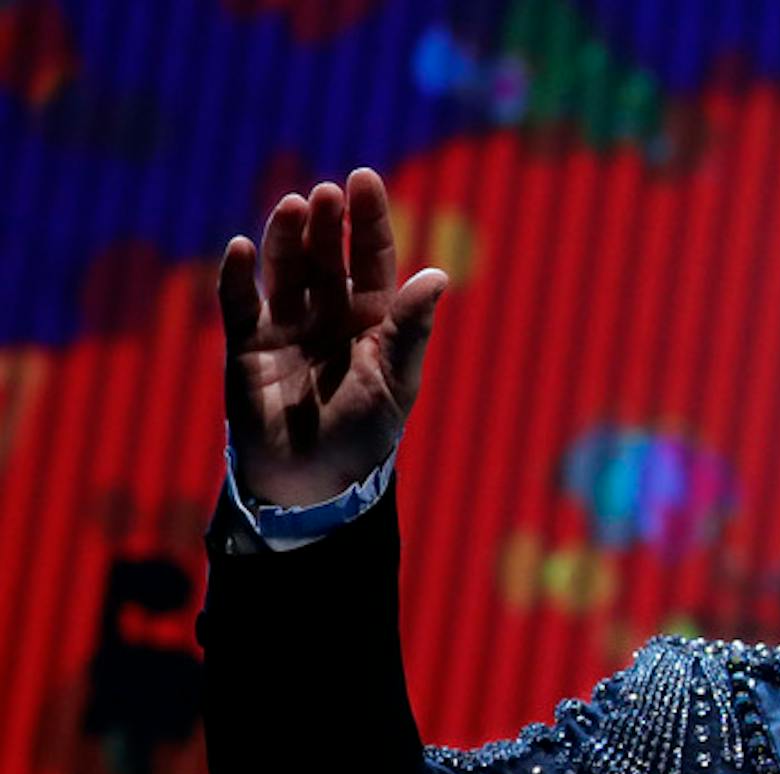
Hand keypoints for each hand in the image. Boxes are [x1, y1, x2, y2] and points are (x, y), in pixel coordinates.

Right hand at [218, 167, 445, 506]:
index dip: (368, 220)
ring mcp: (285, 327)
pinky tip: (240, 247)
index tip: (364, 179)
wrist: (314, 484)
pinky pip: (239, 304)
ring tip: (293, 206)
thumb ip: (411, 329)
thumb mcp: (395, 381)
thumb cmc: (365, 436)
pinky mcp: (246, 347)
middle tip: (328, 193)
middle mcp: (328, 314)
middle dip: (327, 223)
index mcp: (372, 320)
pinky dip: (237, 276)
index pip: (372, 258)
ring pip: (285, 270)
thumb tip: (439, 273)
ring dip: (287, 237)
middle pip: (326, 256)